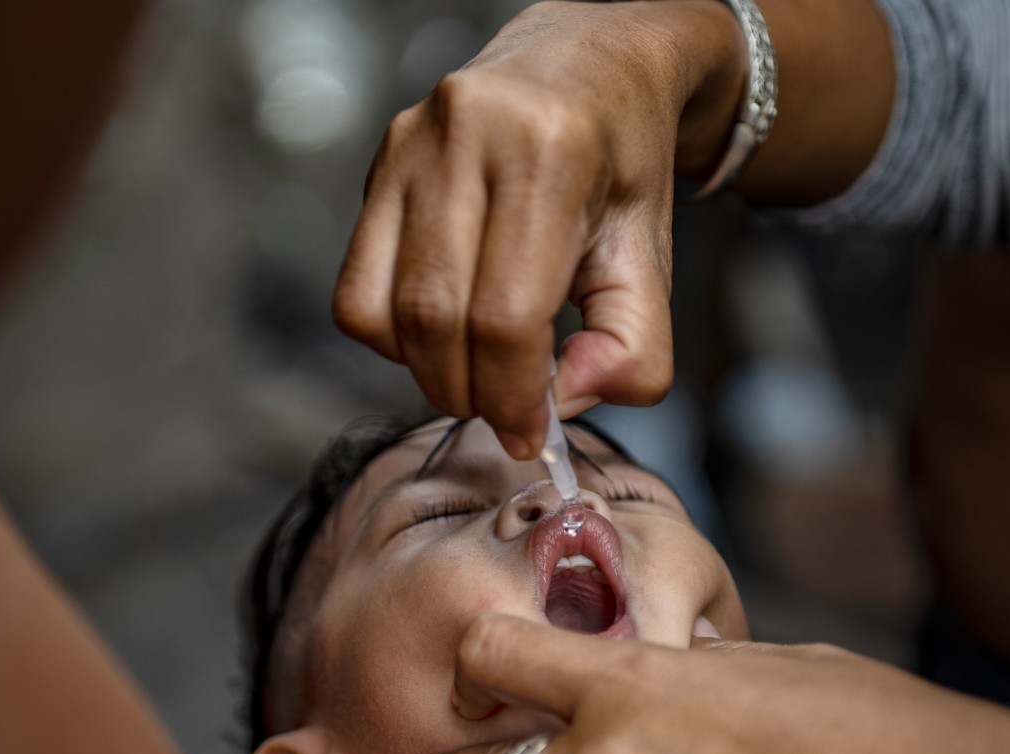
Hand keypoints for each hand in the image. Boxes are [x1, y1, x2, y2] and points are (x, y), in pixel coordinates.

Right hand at [333, 1, 747, 456]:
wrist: (590, 66)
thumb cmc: (620, 165)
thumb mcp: (653, 257)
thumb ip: (634, 346)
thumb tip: (563, 401)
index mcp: (549, 152)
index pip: (504, 315)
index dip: (513, 395)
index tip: (531, 431)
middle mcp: (466, 136)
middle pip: (435, 317)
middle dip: (470, 392)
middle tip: (507, 412)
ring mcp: (410, 146)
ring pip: (381, 309)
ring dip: (427, 370)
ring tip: (479, 369)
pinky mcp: (380, 164)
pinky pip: (356, 287)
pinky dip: (393, 336)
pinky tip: (444, 327)